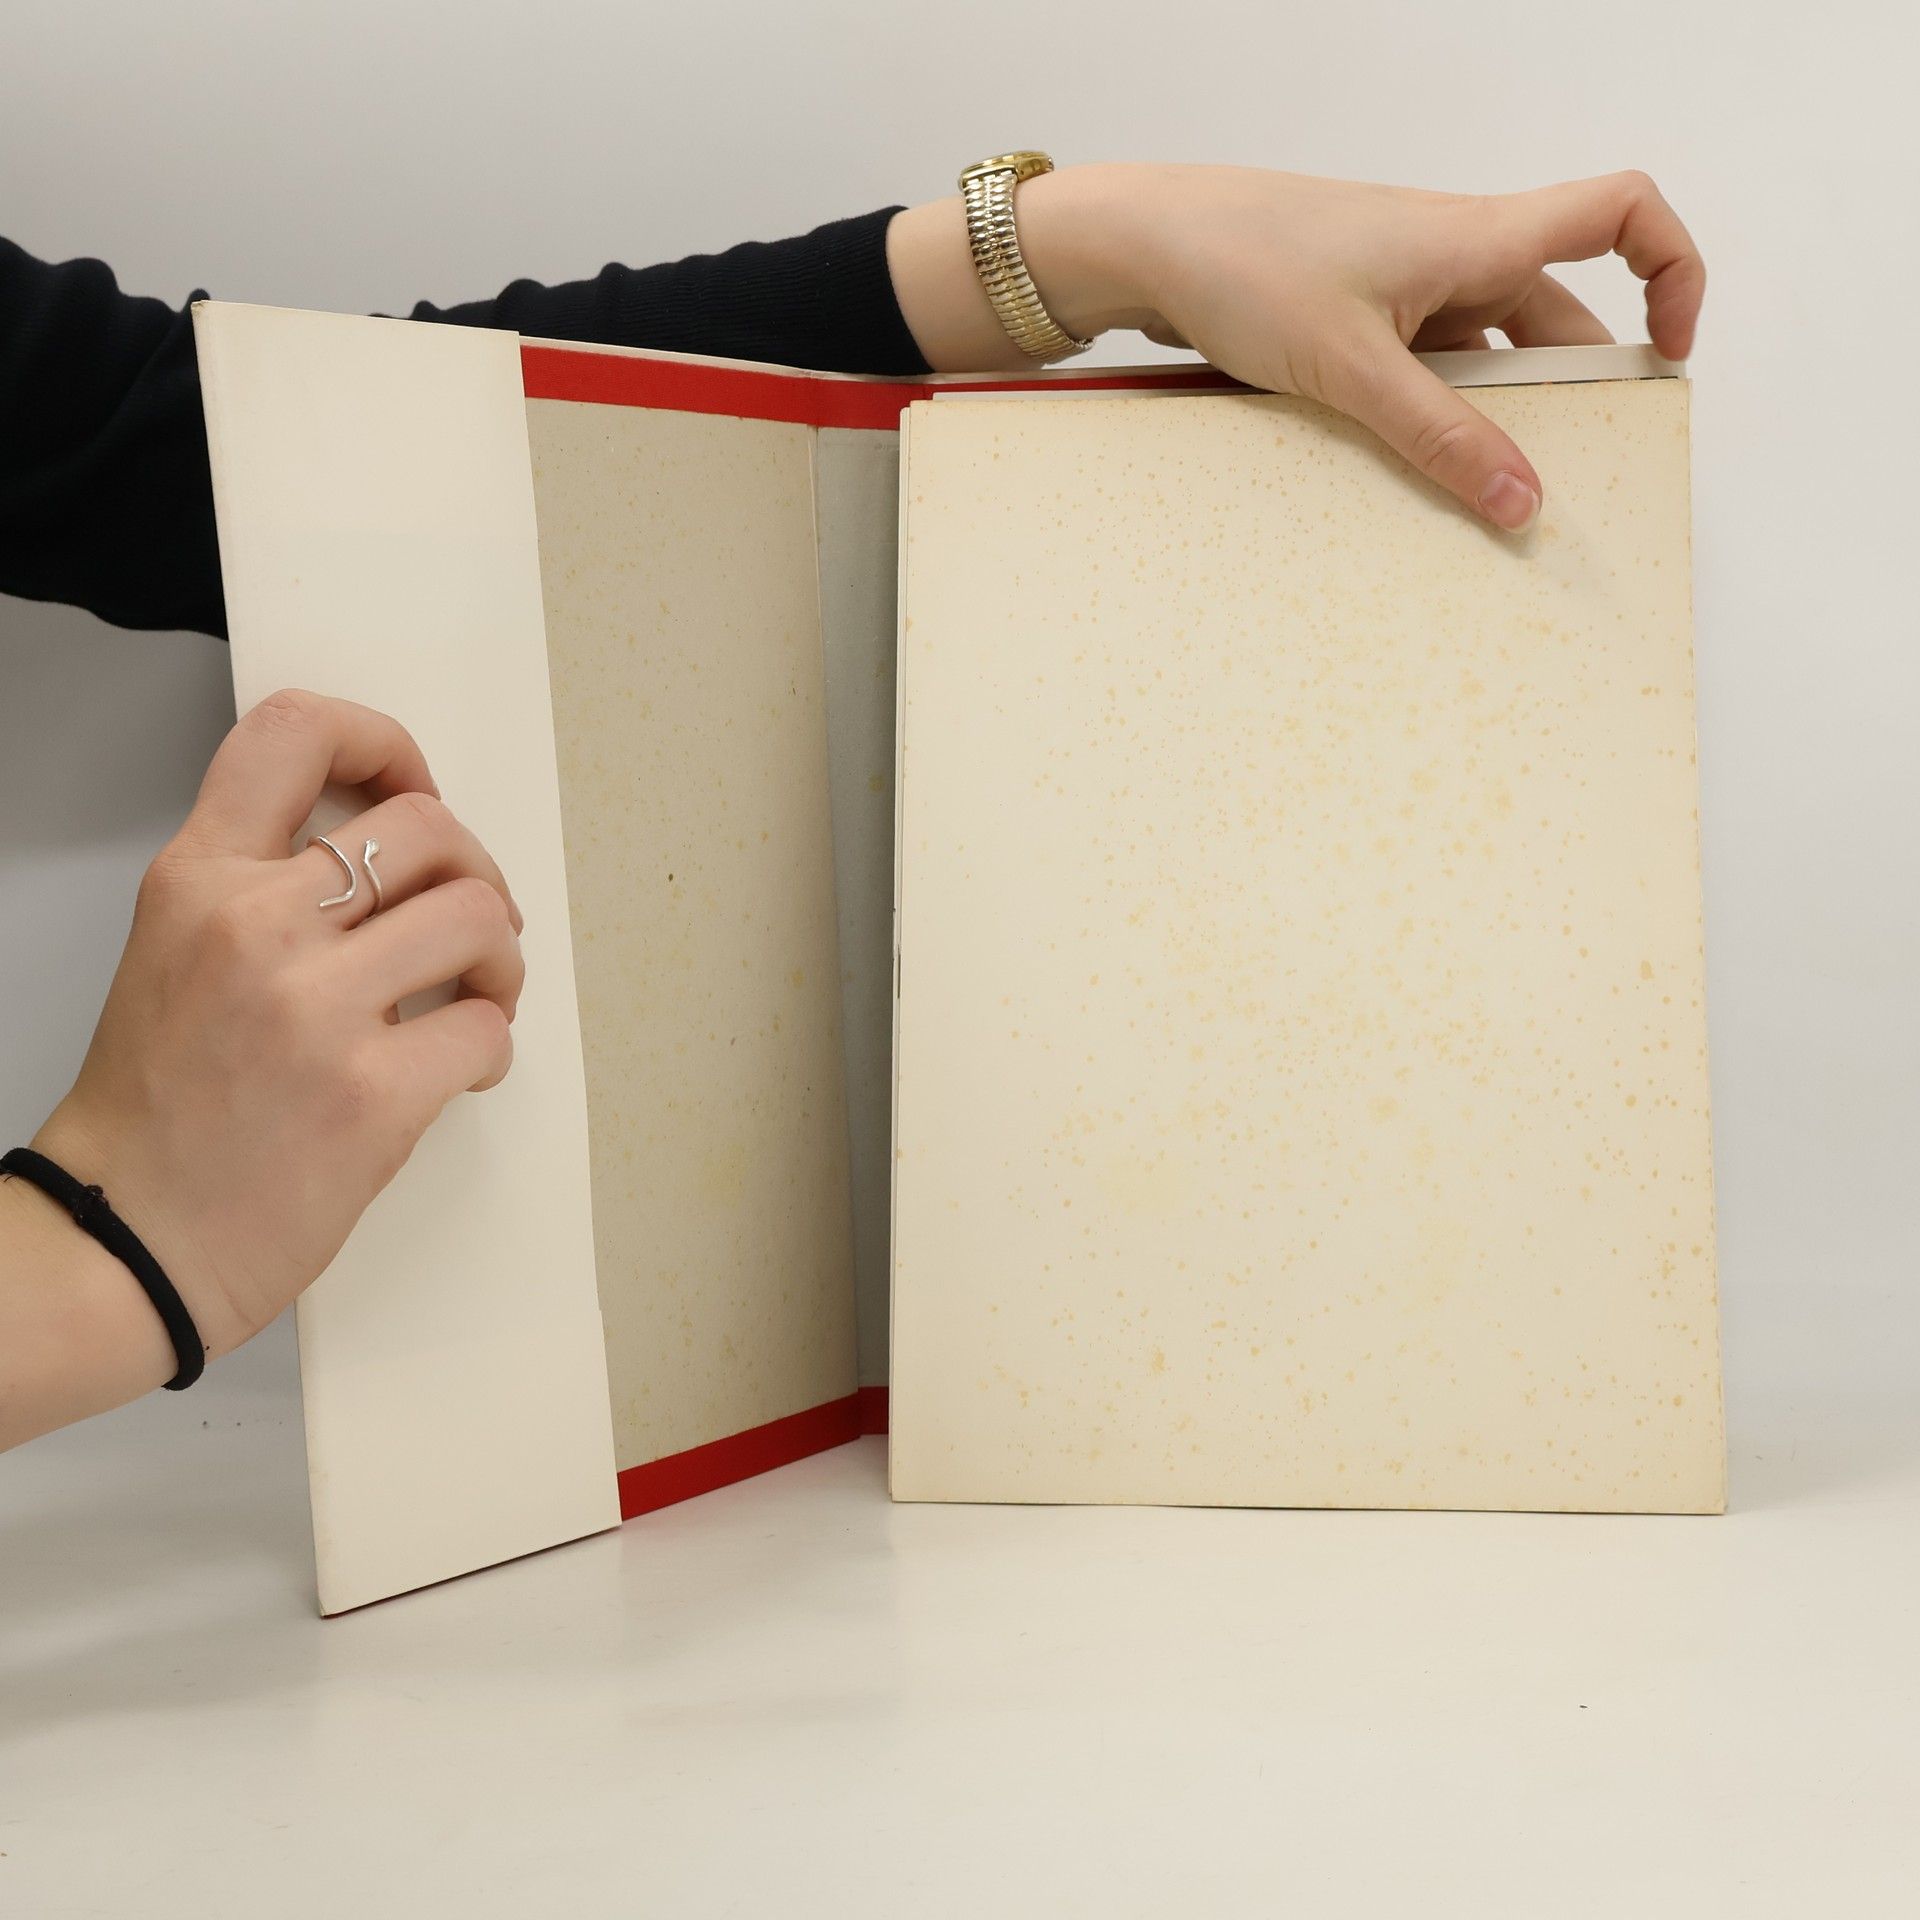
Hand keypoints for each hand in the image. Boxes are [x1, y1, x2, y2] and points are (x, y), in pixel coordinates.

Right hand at [23, 689, 523, 1393]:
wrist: (125, 1240)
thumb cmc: (158, 1108)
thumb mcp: (179, 950)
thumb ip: (266, 885)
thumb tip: (393, 856)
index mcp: (200, 879)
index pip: (298, 732)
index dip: (384, 742)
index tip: (414, 786)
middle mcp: (255, 924)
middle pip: (428, 826)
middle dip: (475, 872)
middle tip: (470, 926)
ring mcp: (316, 1009)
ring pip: (479, 917)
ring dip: (500, 960)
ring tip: (476, 1001)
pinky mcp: (373, 1093)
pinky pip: (489, 1027)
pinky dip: (492, 1047)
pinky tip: (457, 1071)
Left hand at [889, 164, 1705, 531]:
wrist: (1143, 245)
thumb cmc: (1242, 265)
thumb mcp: (1352, 365)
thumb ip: (1439, 436)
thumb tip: (1522, 501)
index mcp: (1475, 236)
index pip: (1620, 212)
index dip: (1672, 267)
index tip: (1669, 351)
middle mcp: (1451, 254)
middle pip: (1551, 316)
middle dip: (1568, 391)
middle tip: (1563, 471)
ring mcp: (1401, 288)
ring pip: (1481, 353)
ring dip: (1488, 415)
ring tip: (1479, 490)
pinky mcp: (1354, 319)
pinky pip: (1420, 370)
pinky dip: (1426, 417)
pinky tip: (1408, 471)